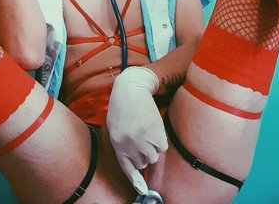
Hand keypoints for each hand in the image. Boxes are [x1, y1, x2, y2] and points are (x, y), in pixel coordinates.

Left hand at [106, 67, 167, 194]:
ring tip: (147, 132)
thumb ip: (123, 145)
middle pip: (143, 162)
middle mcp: (130, 143)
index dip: (137, 181)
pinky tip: (154, 129)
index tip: (144, 190)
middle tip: (141, 138)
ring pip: (153, 156)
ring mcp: (143, 138)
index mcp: (117, 143)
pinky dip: (160, 141)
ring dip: (152, 148)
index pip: (128, 168)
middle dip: (143, 154)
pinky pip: (162, 147)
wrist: (132, 89)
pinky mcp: (156, 132)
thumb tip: (137, 163)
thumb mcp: (115, 128)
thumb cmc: (122, 107)